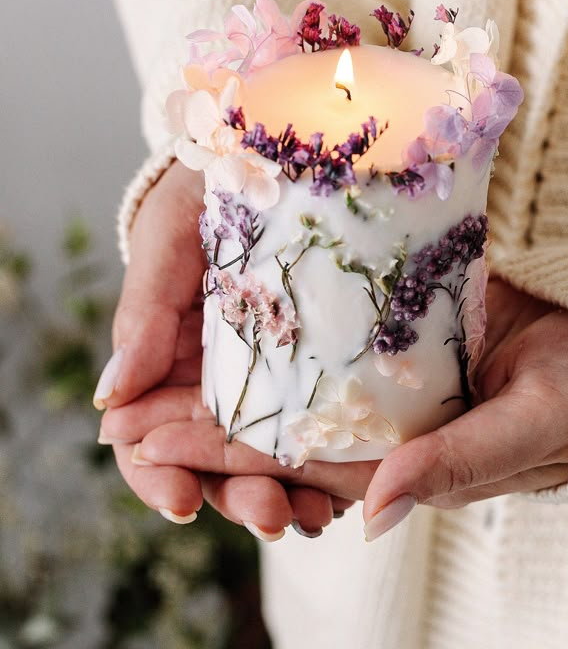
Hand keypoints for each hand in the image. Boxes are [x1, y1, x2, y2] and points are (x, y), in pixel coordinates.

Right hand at [97, 160, 350, 535]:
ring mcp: (272, 377)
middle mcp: (218, 382)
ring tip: (321, 517)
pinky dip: (336, 460)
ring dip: (293, 494)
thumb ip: (144, 316)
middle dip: (241, 497)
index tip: (182, 500)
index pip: (150, 441)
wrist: (265, 146)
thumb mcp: (167, 242)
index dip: (161, 476)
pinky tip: (361, 480)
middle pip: (219, 462)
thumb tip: (109, 399)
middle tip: (274, 516)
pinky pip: (325, 422)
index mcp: (168, 364)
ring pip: (274, 456)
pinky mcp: (322, 364)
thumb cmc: (199, 192)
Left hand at [101, 272, 567, 539]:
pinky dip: (278, 325)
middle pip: (275, 428)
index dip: (217, 452)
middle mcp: (380, 423)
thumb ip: (459, 465)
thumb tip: (378, 509)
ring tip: (152, 364)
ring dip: (225, 377)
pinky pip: (327, 333)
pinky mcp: (399, 327)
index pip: (292, 461)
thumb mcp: (527, 429)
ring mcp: (385, 375)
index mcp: (401, 461)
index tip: (145, 436)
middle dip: (197, 424)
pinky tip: (234, 302)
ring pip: (291, 385)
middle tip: (119, 409)